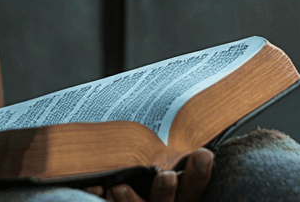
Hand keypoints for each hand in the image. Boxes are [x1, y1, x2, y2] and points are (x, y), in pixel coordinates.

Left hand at [83, 148, 213, 201]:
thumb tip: (173, 107)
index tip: (204, 153)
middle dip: (167, 191)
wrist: (113, 185)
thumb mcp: (155, 154)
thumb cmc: (140, 164)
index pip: (193, 186)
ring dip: (132, 201)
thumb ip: (161, 146)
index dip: (200, 173)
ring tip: (119, 187)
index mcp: (177, 192)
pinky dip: (98, 199)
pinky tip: (95, 188)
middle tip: (166, 176)